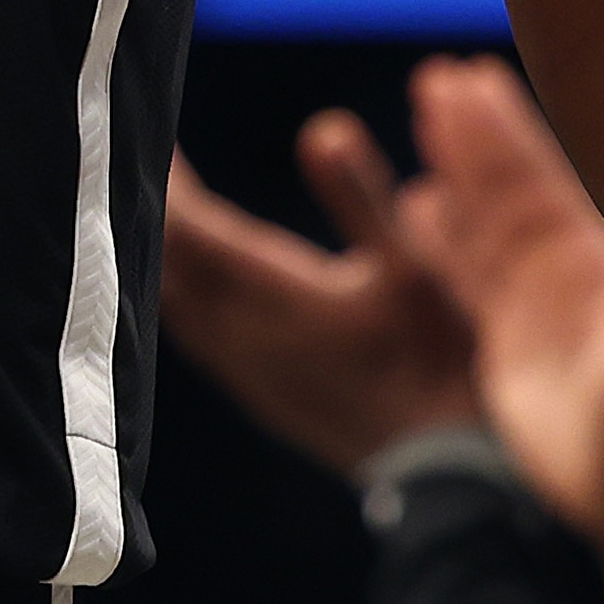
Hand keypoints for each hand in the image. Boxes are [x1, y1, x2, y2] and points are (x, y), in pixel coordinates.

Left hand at [158, 118, 482, 473]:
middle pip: (168, 260)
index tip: (151, 133)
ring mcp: (247, 371)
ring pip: (175, 301)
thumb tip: (322, 128)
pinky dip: (181, 293)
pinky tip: (193, 283)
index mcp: (272, 294)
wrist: (452, 475)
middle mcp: (243, 334)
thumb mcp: (414, 266)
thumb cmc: (441, 363)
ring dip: (165, 251)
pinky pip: (195, 333)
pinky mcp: (261, 396)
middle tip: (153, 156)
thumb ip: (361, 195)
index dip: (166, 177)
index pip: (187, 226)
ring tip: (166, 207)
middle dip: (158, 205)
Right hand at [394, 57, 603, 603]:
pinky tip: (421, 202)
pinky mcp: (512, 335)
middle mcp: (571, 270)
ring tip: (427, 110)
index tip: (473, 76)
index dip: (508, 131)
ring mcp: (541, 299)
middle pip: (513, 184)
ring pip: (489, 217)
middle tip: (439, 75)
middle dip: (478, 132)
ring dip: (460, 167)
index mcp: (603, 266)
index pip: (546, 181)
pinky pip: (471, 267)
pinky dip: (447, 234)